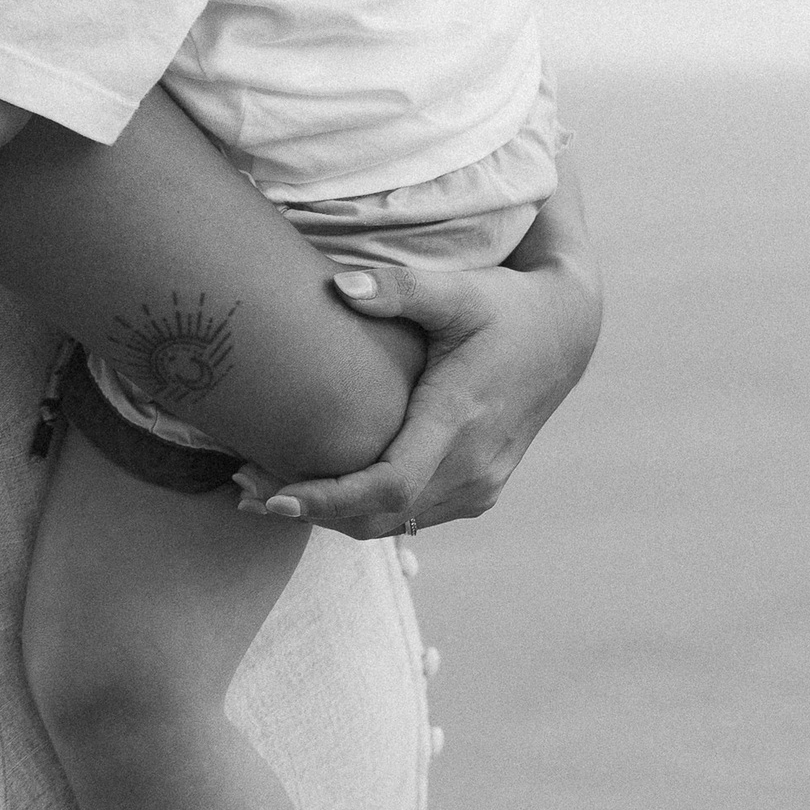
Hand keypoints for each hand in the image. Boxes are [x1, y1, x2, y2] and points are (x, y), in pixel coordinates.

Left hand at [234, 185, 600, 540]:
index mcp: (461, 417)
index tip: (274, 496)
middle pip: (381, 516)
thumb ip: (398, 288)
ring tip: (266, 493)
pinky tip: (323, 493)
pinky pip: (414, 516)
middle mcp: (473, 464)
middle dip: (312, 512)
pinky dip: (366, 514)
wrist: (565, 334)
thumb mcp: (457, 289)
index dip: (328, 499)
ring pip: (395, 524)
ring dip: (334, 518)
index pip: (388, 484)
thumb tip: (339, 285)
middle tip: (244, 490)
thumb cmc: (504, 306)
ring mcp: (481, 484)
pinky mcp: (480, 490)